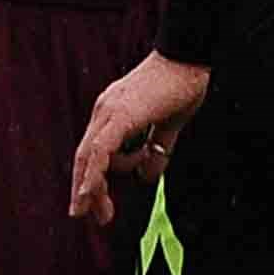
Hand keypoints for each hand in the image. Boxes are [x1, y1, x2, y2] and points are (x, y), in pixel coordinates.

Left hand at [69, 51, 211, 224]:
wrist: (189, 56)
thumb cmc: (183, 84)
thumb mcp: (169, 125)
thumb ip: (158, 150)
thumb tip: (147, 177)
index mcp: (112, 113)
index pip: (93, 153)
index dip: (94, 181)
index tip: (97, 208)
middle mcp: (104, 112)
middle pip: (84, 158)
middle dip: (86, 192)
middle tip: (94, 218)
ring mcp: (108, 112)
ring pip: (88, 157)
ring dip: (90, 190)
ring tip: (103, 213)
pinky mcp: (119, 116)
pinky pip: (99, 151)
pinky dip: (93, 174)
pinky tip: (89, 194)